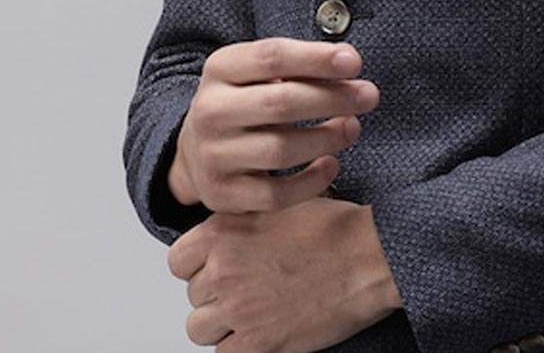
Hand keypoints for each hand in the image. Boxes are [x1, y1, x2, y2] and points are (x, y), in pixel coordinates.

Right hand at [168, 37, 380, 212]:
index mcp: (219, 69)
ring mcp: (214, 155)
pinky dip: (311, 182)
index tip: (353, 62)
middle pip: (279, 103)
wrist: (195, 151)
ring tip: (352, 127)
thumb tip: (347, 63)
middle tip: (367, 95)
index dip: (316, 58)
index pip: (271, 57)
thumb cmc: (243, 102)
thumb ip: (297, 66)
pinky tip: (331, 164)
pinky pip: (276, 195)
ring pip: (280, 150)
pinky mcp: (223, 195)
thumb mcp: (256, 73)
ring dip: (326, 138)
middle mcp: (210, 111)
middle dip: (331, 98)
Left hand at [168, 195, 402, 350]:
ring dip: (220, 324)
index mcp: (224, 231)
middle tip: (244, 289)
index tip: (212, 268)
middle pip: (192, 294)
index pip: (177, 260)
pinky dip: (238, 347)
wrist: (365, 256)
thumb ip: (242, 221)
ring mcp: (238, 307)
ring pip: (199, 328)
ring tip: (247, 315)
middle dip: (214, 294)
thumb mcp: (276, 205)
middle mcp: (224, 268)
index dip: (195, 265)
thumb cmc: (332, 228)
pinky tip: (259, 333)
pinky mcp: (259, 341)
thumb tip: (227, 234)